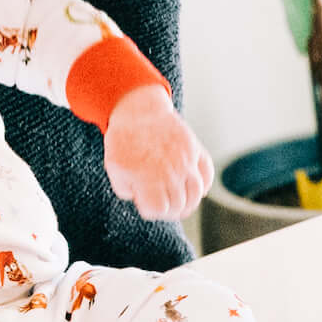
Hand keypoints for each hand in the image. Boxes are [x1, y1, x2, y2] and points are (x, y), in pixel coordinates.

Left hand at [103, 85, 213, 219]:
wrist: (138, 110)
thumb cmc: (123, 140)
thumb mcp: (114, 168)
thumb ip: (126, 190)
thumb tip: (142, 199)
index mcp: (149, 178)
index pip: (159, 210)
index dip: (151, 211)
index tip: (146, 205)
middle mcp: (171, 172)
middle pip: (180, 205)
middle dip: (170, 211)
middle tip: (164, 208)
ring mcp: (186, 160)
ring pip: (196, 193)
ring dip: (190, 203)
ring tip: (181, 205)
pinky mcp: (195, 149)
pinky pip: (207, 173)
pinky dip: (204, 184)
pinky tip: (196, 189)